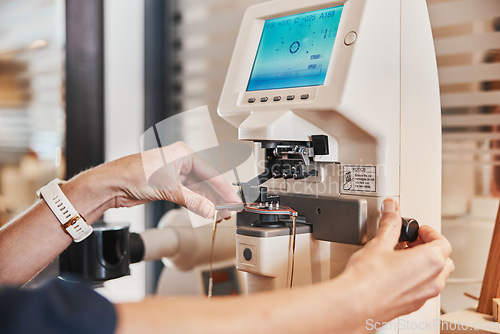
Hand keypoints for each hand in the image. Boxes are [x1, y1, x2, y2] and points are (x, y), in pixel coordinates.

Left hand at [98, 142, 241, 218]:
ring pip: (198, 190)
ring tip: (219, 216)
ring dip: (208, 203)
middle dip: (217, 198)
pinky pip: (189, 195)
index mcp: (184, 154)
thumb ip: (193, 201)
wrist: (113, 183)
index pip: (211, 173)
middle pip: (206, 182)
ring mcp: (174, 174)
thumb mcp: (169, 188)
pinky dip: (197, 204)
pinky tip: (205, 212)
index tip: (234, 202)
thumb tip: (211, 210)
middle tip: (229, 212)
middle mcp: (181, 162)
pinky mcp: (168, 185)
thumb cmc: (133, 174)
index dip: (224, 190)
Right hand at [340, 198, 453, 323]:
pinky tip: (394, 272)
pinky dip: (416, 278)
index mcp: (431, 262)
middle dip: (429, 247)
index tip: (416, 230)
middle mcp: (433, 281)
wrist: (355, 304)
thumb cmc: (368, 278)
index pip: (442, 242)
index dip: (429, 232)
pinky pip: (423, 289)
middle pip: (443, 260)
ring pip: (435, 276)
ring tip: (400, 256)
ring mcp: (423, 296)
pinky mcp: (412, 306)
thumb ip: (389, 224)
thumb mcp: (379, 243)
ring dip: (424, 264)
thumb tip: (391, 210)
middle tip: (410, 241)